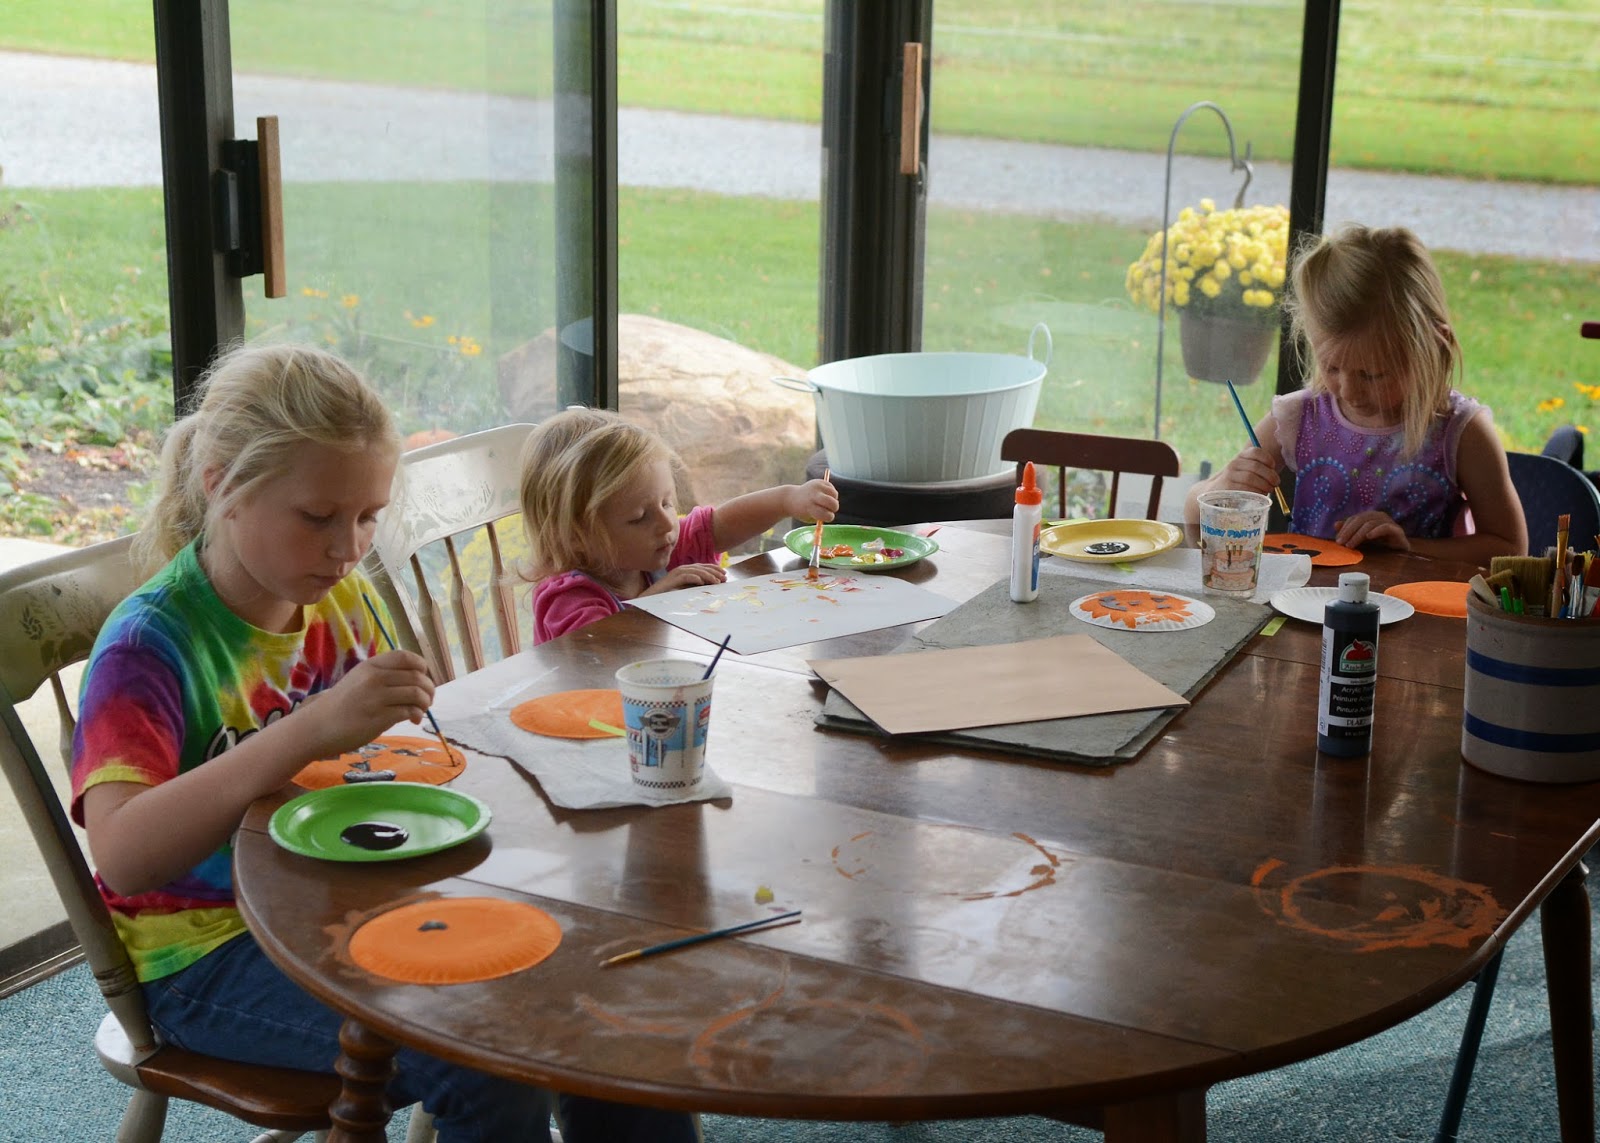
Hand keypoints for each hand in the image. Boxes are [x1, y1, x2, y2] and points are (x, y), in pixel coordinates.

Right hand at [299, 650, 436, 756]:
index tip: (423, 676)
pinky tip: (413, 720)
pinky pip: (409, 711)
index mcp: (370, 666)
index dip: (421, 665)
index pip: (406, 657)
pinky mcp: (378, 717)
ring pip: (416, 693)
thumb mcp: (359, 680)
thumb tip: (416, 681)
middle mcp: (374, 678)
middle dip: (429, 688)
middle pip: (417, 677)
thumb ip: (383, 677)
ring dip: (425, 703)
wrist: (317, 727)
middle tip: (428, 699)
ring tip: (421, 710)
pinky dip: (416, 715)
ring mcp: (376, 697)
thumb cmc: (341, 705)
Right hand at [642, 562, 726, 595]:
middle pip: (701, 567)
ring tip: (716, 582)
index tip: (724, 574)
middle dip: (714, 572)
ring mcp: (676, 573)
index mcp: (685, 570)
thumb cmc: (669, 595)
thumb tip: (712, 585)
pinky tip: (702, 582)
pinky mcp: (672, 579)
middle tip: (724, 578)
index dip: (714, 569)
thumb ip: (696, 585)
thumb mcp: (685, 588)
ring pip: (695, 571)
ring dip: (707, 576)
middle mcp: (682, 569)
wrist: (652, 597)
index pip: (702, 566)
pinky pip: (685, 577)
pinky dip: (694, 578)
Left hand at [789, 478, 838, 524]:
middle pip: (832, 503)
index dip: (828, 517)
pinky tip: (826, 496)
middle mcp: (813, 495)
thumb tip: (831, 511)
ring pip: (834, 494)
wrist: (792, 498)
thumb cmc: (803, 511)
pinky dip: (832, 494)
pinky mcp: (820, 481)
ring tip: (828, 502)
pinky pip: (832, 488)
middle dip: (834, 508)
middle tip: (830, 509)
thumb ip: (821, 516)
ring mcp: (816, 486)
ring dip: (834, 500)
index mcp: (809, 507)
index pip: (825, 514)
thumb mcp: (809, 517)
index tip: (825, 517)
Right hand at [1212, 446, 1282, 498]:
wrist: (1214, 492)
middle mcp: (1234, 463)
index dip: (1268, 459)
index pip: (1256, 452)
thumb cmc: (1236, 482)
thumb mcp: (1245, 471)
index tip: (1273, 468)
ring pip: (1251, 478)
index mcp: (1241, 456)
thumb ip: (1258, 469)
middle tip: (1275, 484)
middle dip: (1270, 476)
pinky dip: (1255, 492)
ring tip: (1268, 490)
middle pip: (1256, 466)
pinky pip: (1244, 488)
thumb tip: (1275, 477)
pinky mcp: (1226, 486)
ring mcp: (1229, 475)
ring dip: (1264, 485)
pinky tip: (1259, 495)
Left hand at [1334, 511, 1409, 551]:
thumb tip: (1336, 524)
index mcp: (1370, 516)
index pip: (1354, 518)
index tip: (1337, 540)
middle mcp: (1379, 516)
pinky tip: (1368, 537)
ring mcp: (1389, 522)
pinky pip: (1386, 527)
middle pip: (1361, 520)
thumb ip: (1350, 531)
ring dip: (1358, 534)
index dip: (1345, 528)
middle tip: (1341, 543)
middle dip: (1349, 531)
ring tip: (1350, 545)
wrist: (1400, 550)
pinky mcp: (1397, 530)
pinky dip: (1376, 531)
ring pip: (1370, 524)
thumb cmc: (1380, 543)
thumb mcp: (1361, 538)